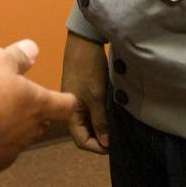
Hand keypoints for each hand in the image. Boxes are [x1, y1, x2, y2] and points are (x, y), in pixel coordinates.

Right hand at [0, 39, 78, 176]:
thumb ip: (18, 56)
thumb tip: (33, 49)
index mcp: (37, 104)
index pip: (66, 105)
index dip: (68, 100)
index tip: (67, 98)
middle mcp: (30, 130)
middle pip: (42, 123)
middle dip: (34, 113)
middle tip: (19, 101)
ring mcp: (12, 150)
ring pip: (19, 138)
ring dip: (11, 127)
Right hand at [60, 31, 110, 153]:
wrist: (84, 39)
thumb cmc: (87, 68)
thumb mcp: (95, 97)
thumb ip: (100, 120)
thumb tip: (105, 143)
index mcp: (68, 111)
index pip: (80, 140)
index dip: (96, 147)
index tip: (112, 147)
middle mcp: (70, 108)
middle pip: (84, 132)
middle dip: (100, 138)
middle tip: (117, 139)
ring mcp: (77, 98)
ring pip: (89, 121)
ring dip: (102, 126)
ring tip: (117, 127)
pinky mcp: (84, 90)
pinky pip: (92, 109)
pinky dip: (102, 115)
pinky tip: (113, 113)